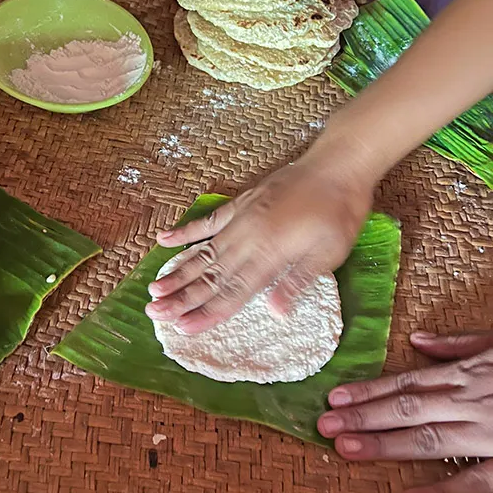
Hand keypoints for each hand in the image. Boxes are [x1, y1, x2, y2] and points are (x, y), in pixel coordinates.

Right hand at [145, 153, 372, 333]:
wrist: (337, 165)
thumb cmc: (339, 213)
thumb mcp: (329, 253)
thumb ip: (298, 281)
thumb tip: (275, 313)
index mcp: (270, 255)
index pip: (233, 292)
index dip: (207, 311)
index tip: (183, 327)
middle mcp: (248, 239)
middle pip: (209, 275)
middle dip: (181, 297)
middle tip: (153, 313)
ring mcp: (240, 220)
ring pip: (202, 252)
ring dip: (177, 272)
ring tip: (153, 289)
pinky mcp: (239, 204)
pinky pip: (207, 221)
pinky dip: (185, 232)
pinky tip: (163, 240)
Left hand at [318, 331, 492, 492]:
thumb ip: (458, 344)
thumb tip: (417, 340)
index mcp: (466, 374)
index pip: (407, 383)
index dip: (368, 392)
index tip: (333, 399)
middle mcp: (469, 402)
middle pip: (407, 409)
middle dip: (362, 417)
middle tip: (323, 425)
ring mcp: (489, 433)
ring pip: (430, 439)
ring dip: (385, 444)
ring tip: (345, 449)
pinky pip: (475, 481)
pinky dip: (444, 492)